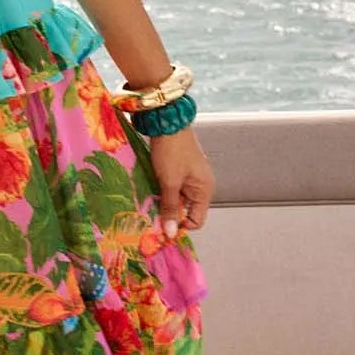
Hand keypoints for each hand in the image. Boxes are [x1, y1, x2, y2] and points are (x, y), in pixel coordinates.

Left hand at [147, 124, 215, 238]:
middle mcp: (201, 186)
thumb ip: (170, 207)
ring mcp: (191, 177)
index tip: (161, 227)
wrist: (167, 122)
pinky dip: (163, 190)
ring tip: (149, 200)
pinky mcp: (181, 170)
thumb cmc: (171, 151)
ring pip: (178, 199)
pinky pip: (173, 188)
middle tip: (151, 215)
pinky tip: (151, 188)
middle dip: (169, 214)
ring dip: (164, 201)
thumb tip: (171, 232)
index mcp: (205, 190)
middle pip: (186, 210)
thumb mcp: (169, 182)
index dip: (180, 226)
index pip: (196, 221)